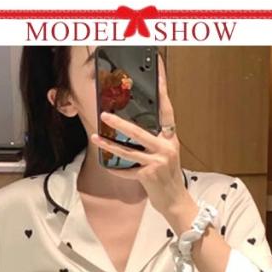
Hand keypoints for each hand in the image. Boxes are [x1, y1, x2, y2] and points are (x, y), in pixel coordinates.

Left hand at [89, 54, 192, 216]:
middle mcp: (166, 148)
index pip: (166, 109)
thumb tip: (132, 128)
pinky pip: (127, 170)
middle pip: (139, 132)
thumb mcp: (166, 154)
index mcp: (170, 138)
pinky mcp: (148, 176)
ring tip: (96, 137)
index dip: (162, 89)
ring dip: (109, 144)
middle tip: (104, 114)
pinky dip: (116, 168)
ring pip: (128, 151)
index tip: (157, 70)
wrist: (175, 201)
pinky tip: (106, 164)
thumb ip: (155, 140)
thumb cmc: (168, 176)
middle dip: (119, 123)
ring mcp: (157, 162)